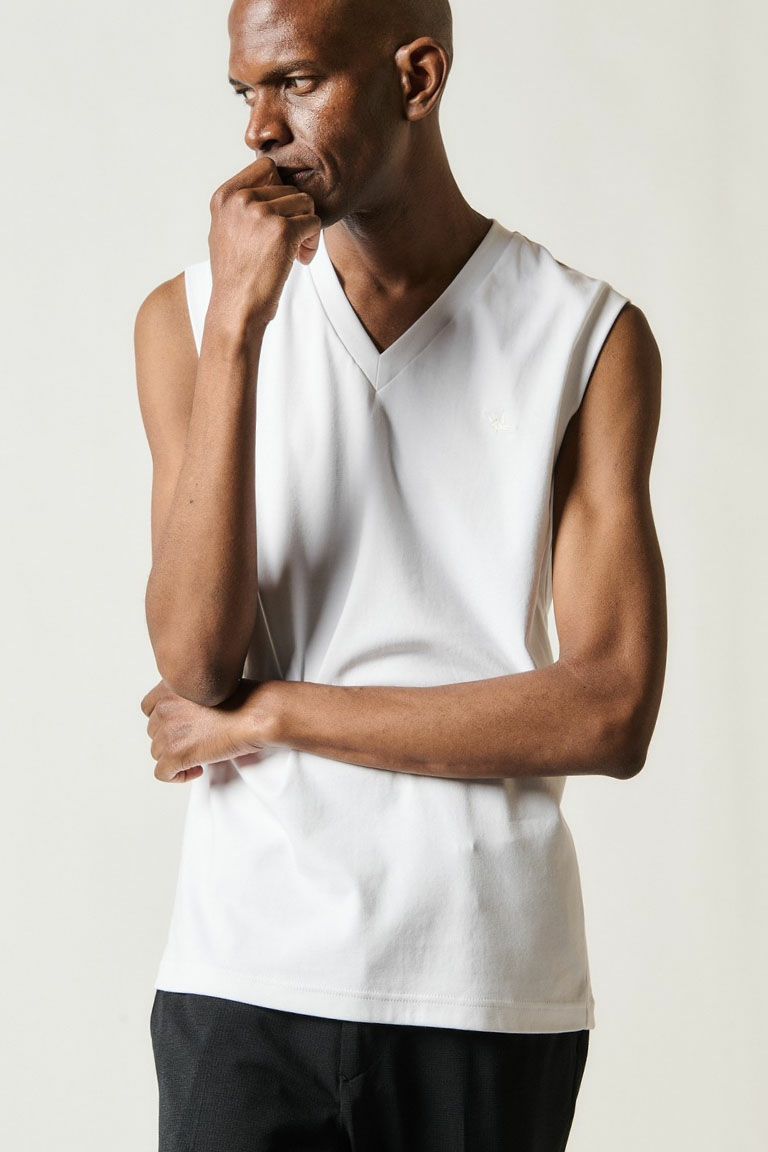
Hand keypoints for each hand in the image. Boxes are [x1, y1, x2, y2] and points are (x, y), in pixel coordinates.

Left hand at [139, 677, 276, 782]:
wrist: (257, 713)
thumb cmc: (246, 699)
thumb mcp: (212, 686)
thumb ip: (193, 697)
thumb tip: (192, 717)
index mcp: (172, 687)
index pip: (149, 708)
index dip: (165, 721)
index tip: (181, 727)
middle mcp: (165, 707)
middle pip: (154, 732)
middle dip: (173, 739)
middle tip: (196, 742)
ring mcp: (168, 732)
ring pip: (158, 753)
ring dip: (176, 757)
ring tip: (200, 756)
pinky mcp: (176, 754)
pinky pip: (164, 774)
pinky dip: (178, 776)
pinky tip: (197, 768)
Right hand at [207, 155, 321, 329]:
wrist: (236, 309)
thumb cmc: (236, 276)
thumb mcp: (226, 230)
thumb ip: (242, 203)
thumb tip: (272, 176)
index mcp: (225, 196)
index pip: (267, 167)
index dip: (281, 189)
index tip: (279, 215)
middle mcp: (241, 199)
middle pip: (291, 187)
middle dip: (296, 215)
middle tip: (290, 244)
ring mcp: (261, 213)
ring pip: (306, 203)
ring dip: (307, 228)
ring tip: (295, 252)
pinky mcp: (282, 230)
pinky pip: (315, 223)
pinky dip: (313, 242)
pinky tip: (300, 259)